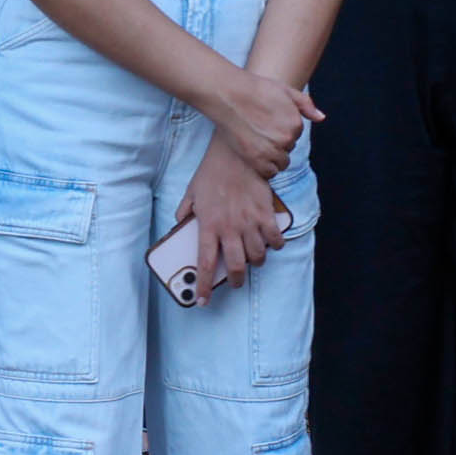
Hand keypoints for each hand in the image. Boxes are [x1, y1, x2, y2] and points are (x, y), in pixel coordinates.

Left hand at [175, 139, 289, 285]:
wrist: (236, 153)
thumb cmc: (212, 172)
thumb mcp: (191, 192)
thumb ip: (185, 212)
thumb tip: (180, 224)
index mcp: (208, 226)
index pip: (204, 264)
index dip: (203, 286)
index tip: (201, 301)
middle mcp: (230, 229)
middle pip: (235, 267)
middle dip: (235, 280)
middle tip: (234, 282)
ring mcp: (250, 222)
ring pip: (257, 256)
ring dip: (255, 262)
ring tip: (252, 260)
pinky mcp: (265, 214)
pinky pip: (275, 238)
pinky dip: (275, 245)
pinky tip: (272, 243)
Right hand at [199, 66, 313, 182]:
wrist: (228, 95)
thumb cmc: (254, 89)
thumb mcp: (285, 91)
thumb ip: (305, 104)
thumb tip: (321, 118)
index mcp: (295, 123)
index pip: (294, 135)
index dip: (280, 129)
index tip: (266, 122)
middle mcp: (286, 138)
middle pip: (287, 149)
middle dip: (276, 143)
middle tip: (259, 131)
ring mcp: (271, 150)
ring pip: (280, 162)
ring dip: (271, 156)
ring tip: (255, 142)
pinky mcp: (256, 159)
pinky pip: (269, 172)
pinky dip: (263, 166)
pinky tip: (253, 153)